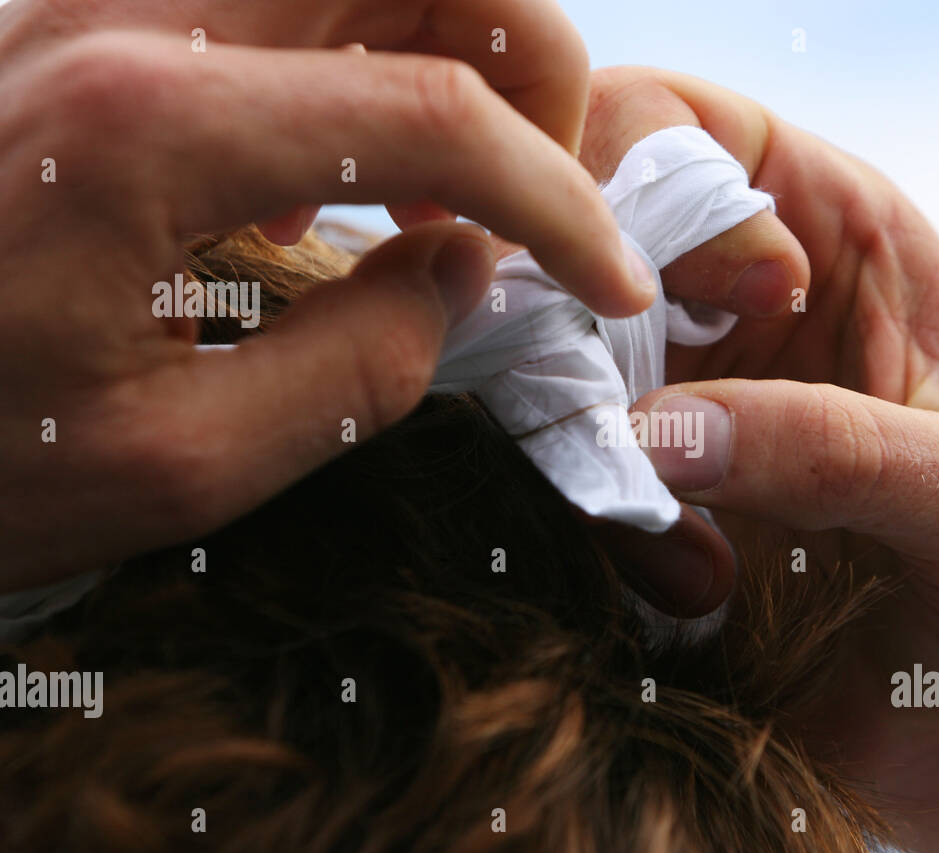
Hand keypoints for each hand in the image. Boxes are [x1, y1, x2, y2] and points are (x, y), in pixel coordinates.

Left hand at [0, 0, 658, 590]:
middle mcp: (125, 11)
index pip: (438, 111)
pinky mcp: (79, 16)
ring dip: (445, 43)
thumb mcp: (173, 470)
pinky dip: (360, 51)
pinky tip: (336, 167)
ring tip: (444, 181)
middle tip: (531, 185)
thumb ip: (358, 366)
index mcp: (150, 130)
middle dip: (524, 55)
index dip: (561, 198)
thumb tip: (464, 273)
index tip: (608, 274)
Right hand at [579, 68, 938, 852]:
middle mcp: (727, 297)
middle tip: (622, 447)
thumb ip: (840, 450)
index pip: (667, 126)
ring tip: (698, 565)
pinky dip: (575, 525)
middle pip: (563, 235)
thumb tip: (652, 436)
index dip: (626, 188)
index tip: (657, 307)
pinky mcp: (628, 492)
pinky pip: (539, 470)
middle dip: (563, 329)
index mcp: (828, 229)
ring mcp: (665, 397)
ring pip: (529, 360)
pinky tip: (681, 592)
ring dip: (573, 455)